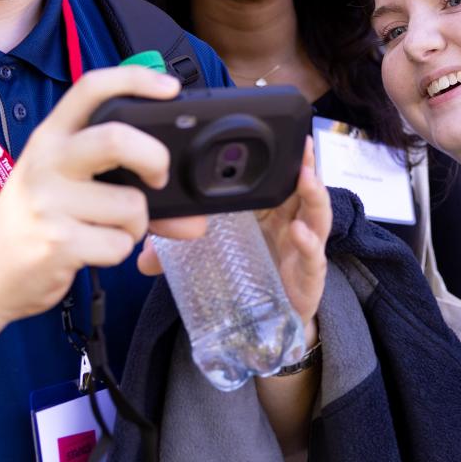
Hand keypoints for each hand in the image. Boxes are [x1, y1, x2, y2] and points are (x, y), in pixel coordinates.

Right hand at [0, 65, 206, 323]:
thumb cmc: (35, 220)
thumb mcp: (63, 185)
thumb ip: (122, 183)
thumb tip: (193, 216)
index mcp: (51, 136)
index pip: (92, 87)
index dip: (136, 79)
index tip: (171, 88)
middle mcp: (47, 162)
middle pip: (116, 138)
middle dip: (154, 158)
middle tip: (158, 178)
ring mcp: (49, 203)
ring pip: (130, 205)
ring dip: (135, 224)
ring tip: (110, 229)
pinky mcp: (57, 243)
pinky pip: (119, 244)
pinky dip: (119, 251)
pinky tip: (93, 250)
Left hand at [137, 141, 329, 335]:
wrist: (267, 327)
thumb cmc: (247, 278)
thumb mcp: (210, 258)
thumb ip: (176, 254)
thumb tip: (143, 257)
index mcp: (268, 213)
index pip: (276, 179)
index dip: (282, 157)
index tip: (280, 134)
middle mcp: (290, 224)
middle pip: (303, 188)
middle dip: (305, 165)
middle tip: (301, 145)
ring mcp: (303, 249)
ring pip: (317, 216)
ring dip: (315, 195)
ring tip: (307, 179)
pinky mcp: (309, 277)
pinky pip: (313, 258)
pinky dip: (309, 244)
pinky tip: (299, 232)